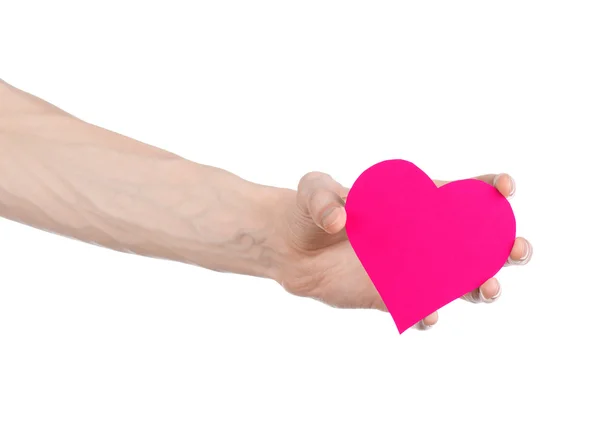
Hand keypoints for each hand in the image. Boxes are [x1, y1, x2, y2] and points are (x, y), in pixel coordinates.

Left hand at [275, 171, 531, 329]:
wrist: (291, 249)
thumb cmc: (307, 209)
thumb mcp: (312, 192)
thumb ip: (324, 198)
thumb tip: (340, 220)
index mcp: (416, 203)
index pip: (465, 193)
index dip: (493, 189)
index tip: (505, 188)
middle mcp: (423, 238)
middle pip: (480, 242)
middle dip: (508, 245)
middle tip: (517, 250)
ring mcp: (412, 269)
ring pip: (462, 281)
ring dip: (482, 286)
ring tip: (488, 289)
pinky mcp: (393, 297)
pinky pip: (421, 309)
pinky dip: (428, 315)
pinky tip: (426, 316)